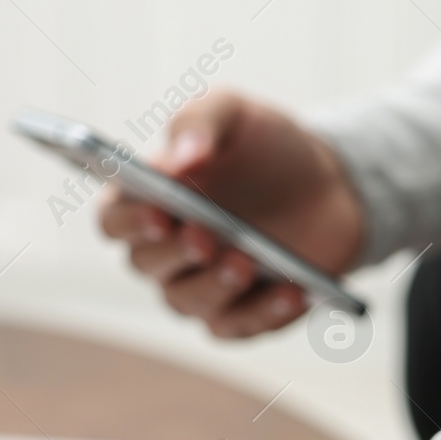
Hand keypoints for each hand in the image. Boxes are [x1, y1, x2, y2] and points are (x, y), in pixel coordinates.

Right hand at [98, 90, 364, 338]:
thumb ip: (199, 122)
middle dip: (173, 253)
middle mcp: (164, 251)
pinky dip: (264, 312)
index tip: (157, 210)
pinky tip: (293, 291)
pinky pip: (238, 326)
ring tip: (245, 262)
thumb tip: (180, 158)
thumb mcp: (234, 113)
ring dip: (213, 286)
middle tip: (203, 237)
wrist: (327, 184)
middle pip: (146, 264)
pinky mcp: (240, 314)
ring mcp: (200, 287)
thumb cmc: (264, 147)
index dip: (128, 221)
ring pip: (186, 302)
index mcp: (149, 199)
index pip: (113, 219)